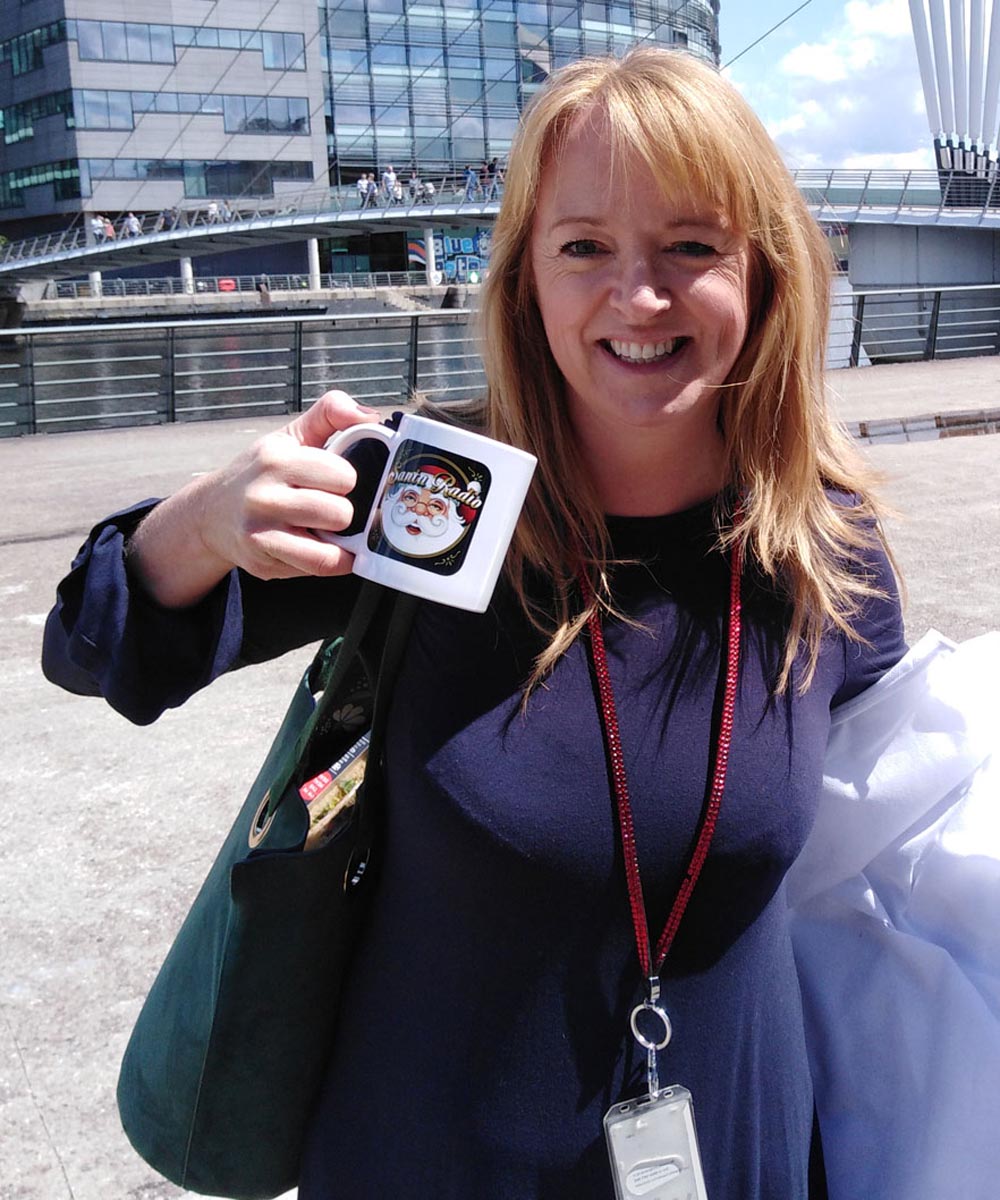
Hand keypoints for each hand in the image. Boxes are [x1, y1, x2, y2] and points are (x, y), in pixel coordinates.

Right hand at [130, 391, 379, 605]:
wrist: (211, 513)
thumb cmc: (261, 473)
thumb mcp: (290, 436)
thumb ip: (330, 414)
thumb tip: (370, 415)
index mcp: (276, 459)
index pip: (343, 475)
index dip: (346, 479)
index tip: (333, 481)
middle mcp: (264, 496)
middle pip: (340, 513)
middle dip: (342, 512)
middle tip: (327, 507)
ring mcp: (261, 533)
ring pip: (331, 549)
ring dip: (338, 540)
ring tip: (326, 529)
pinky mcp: (263, 563)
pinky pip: (317, 568)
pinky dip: (332, 562)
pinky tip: (324, 548)